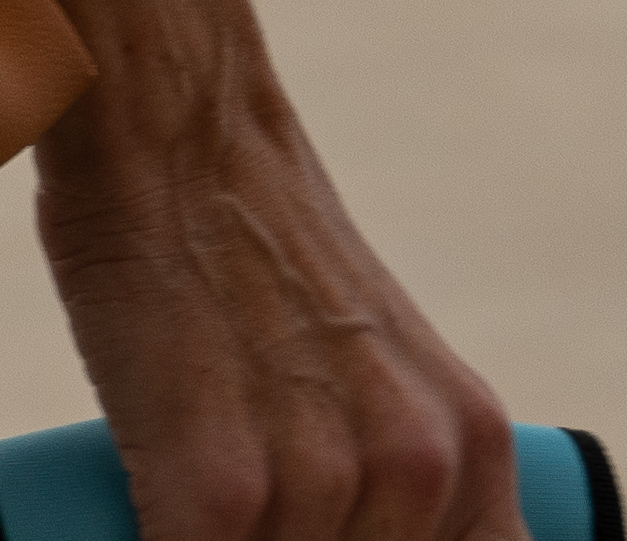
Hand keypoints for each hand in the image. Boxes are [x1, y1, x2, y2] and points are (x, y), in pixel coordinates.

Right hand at [25, 0, 512, 540]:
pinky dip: (161, 538)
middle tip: (249, 485)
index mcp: (473, 450)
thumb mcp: (377, 368)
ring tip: (187, 476)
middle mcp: (421, 473)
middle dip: (288, 538)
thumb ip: (398, 465)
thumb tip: (369, 529)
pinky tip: (153, 500)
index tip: (327, 524)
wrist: (174, 127)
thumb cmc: (247, 245)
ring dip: (222, 536)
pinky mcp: (221, 492)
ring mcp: (324, 484)